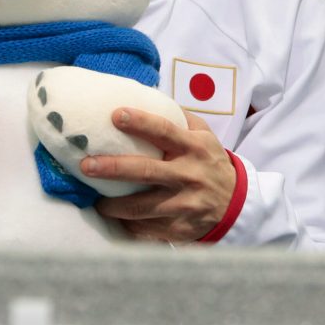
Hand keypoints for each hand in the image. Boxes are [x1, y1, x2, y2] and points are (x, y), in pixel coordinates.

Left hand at [80, 108, 235, 242]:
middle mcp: (190, 175)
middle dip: (113, 168)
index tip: (115, 115)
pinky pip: (147, 229)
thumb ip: (179, 118)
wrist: (237, 204)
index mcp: (194, 148)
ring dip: (113, 206)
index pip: (165, 132)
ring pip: (141, 207)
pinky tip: (115, 220)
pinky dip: (128, 225)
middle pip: (146, 171)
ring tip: (95, 202)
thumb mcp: (204, 136)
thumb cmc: (210, 162)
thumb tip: (145, 95)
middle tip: (87, 165)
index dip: (140, 122)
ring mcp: (185, 205)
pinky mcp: (180, 228)